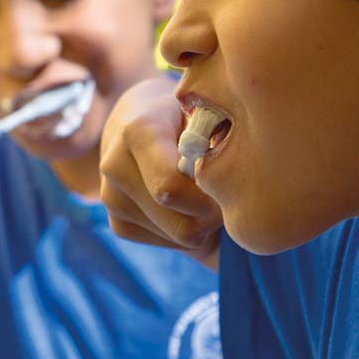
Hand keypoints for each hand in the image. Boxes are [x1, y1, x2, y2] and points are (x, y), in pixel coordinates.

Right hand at [100, 78, 222, 266]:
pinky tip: (186, 205)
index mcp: (137, 133)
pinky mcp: (116, 222)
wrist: (137, 115)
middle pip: (181, 224)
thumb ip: (221, 143)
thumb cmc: (184, 113)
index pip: (172, 187)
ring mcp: (111, 198)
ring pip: (177, 239)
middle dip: (213, 217)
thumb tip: (247, 192)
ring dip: (201, 224)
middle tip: (223, 193)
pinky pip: (166, 244)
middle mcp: (115, 167)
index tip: (226, 183)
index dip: (210, 197)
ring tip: (204, 194)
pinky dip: (186, 232)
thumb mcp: (205, 113)